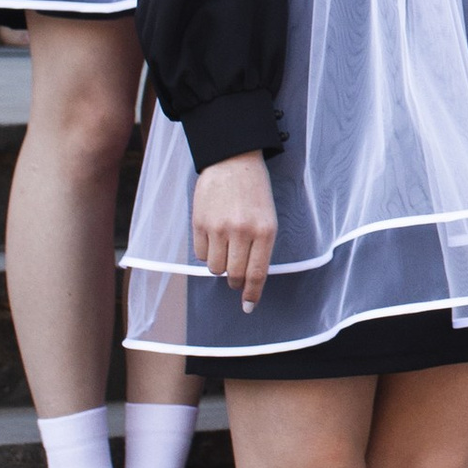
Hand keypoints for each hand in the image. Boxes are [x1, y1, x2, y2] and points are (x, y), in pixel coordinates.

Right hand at [193, 152, 276, 308]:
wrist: (233, 160)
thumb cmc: (254, 192)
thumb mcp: (267, 218)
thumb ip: (259, 248)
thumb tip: (248, 281)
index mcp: (265, 231)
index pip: (257, 273)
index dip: (252, 294)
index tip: (248, 307)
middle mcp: (242, 231)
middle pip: (234, 275)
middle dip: (235, 281)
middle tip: (236, 277)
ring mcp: (218, 227)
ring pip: (214, 268)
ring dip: (220, 265)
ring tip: (225, 250)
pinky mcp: (199, 223)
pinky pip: (200, 253)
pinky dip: (206, 252)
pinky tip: (213, 236)